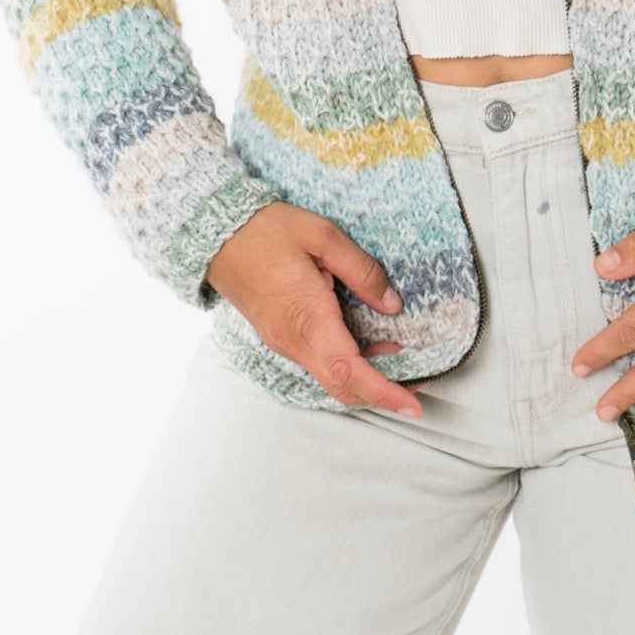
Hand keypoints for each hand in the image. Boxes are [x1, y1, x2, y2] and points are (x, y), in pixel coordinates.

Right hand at [205, 201, 422, 417]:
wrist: (218, 235)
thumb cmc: (268, 230)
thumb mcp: (323, 234)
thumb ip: (361, 270)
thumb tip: (391, 304)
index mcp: (307, 315)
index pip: (349, 370)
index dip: (383, 392)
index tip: (412, 404)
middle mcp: (293, 340)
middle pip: (342, 386)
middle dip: (381, 392)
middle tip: (416, 384)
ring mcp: (283, 342)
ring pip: (330, 377)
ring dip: (364, 376)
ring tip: (396, 356)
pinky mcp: (279, 337)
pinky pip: (317, 362)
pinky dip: (345, 363)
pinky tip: (365, 343)